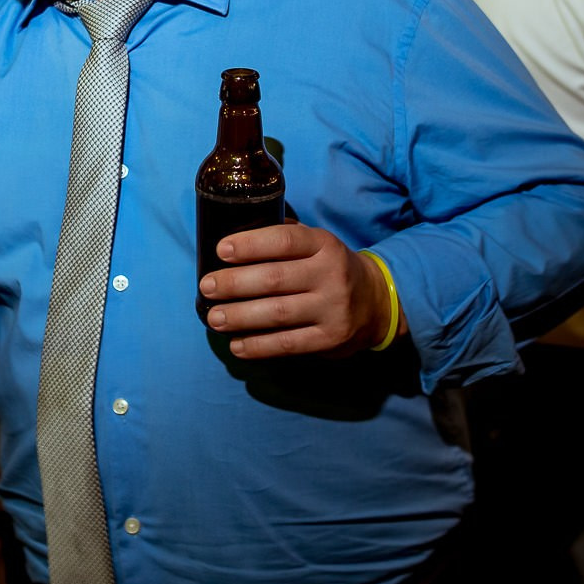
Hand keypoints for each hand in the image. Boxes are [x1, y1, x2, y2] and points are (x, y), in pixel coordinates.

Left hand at [197, 223, 399, 359]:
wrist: (376, 302)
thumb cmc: (330, 268)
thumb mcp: (317, 243)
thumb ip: (285, 236)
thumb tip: (235, 240)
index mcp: (325, 245)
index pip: (284, 240)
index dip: (250, 244)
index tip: (221, 250)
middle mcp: (331, 275)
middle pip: (274, 279)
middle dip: (234, 283)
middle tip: (207, 286)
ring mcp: (333, 309)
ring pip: (277, 313)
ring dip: (240, 316)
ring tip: (214, 317)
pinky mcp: (330, 339)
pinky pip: (288, 344)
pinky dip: (258, 346)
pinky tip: (236, 345)